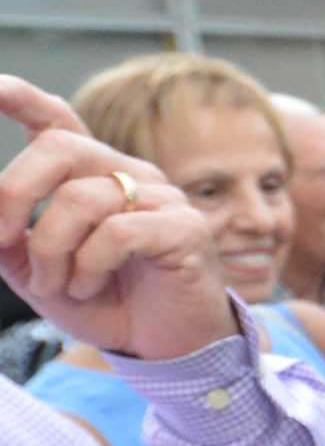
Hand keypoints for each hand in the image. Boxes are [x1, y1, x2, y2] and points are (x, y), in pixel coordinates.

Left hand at [0, 76, 235, 358]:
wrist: (164, 346)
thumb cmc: (106, 303)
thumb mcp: (37, 272)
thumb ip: (5, 240)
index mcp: (92, 176)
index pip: (58, 120)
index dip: (22, 99)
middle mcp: (128, 174)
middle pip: (58, 148)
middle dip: (15, 193)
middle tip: (5, 241)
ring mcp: (161, 198)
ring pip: (80, 199)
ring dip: (52, 252)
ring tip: (60, 285)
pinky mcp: (185, 229)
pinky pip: (117, 233)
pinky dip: (89, 266)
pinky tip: (90, 286)